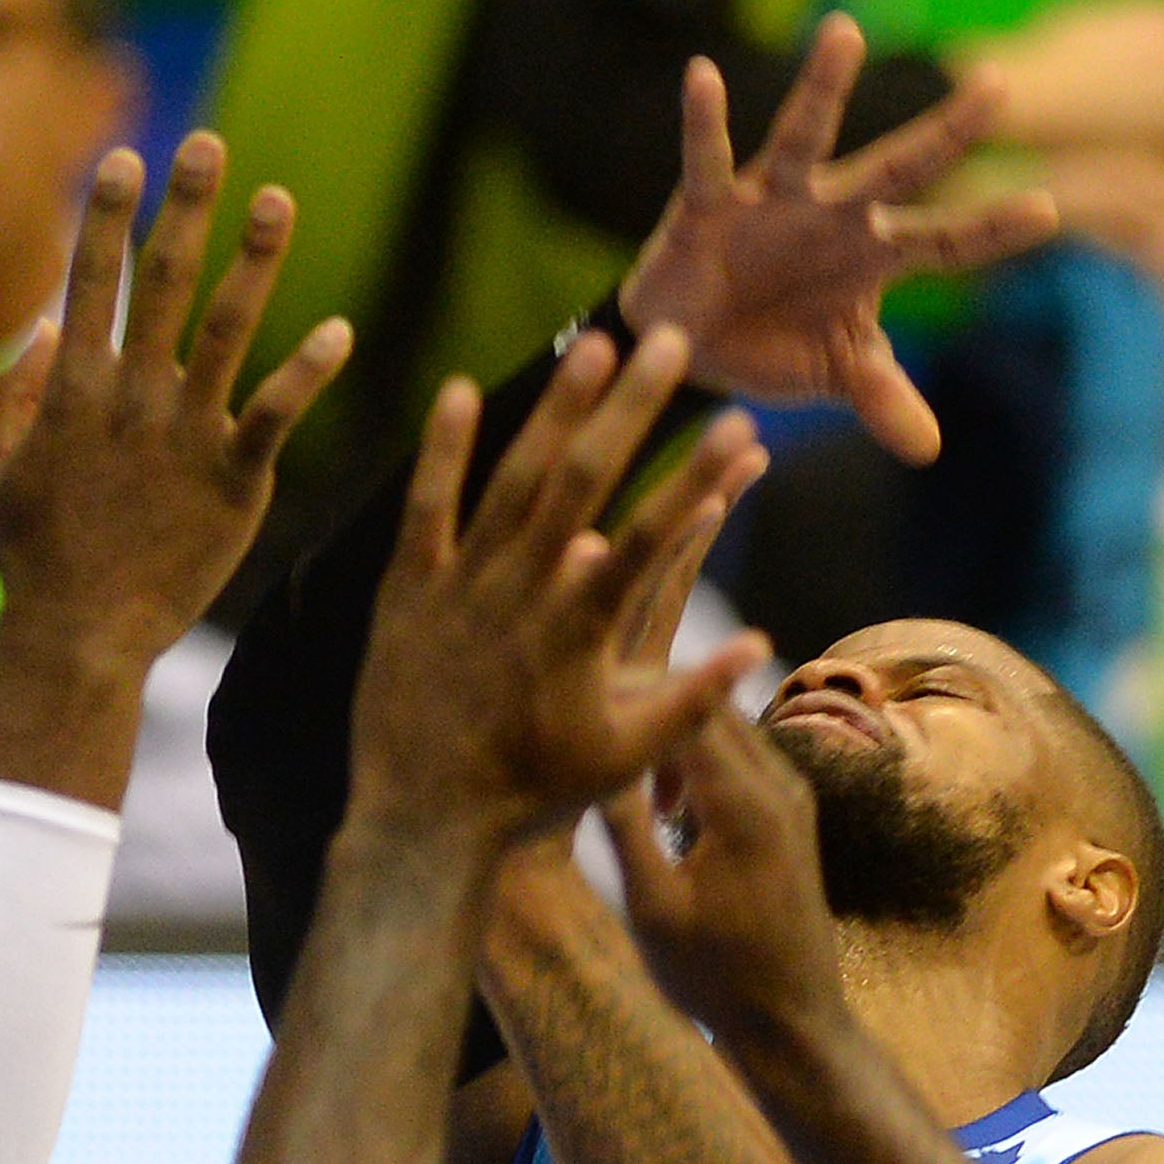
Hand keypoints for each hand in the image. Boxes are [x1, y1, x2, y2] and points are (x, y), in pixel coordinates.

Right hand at [0, 133, 352, 676]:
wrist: (82, 636)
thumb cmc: (37, 557)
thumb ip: (13, 394)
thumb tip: (42, 323)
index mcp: (73, 391)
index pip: (90, 281)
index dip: (106, 215)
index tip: (124, 155)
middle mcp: (131, 399)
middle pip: (162, 282)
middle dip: (184, 207)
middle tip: (208, 142)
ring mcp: (184, 435)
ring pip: (227, 329)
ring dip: (255, 260)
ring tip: (281, 199)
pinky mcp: (233, 479)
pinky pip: (277, 412)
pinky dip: (309, 370)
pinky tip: (342, 330)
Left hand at [352, 328, 768, 843]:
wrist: (420, 822)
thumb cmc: (531, 794)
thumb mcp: (622, 759)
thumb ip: (689, 697)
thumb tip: (757, 639)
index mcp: (580, 635)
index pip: (652, 540)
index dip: (699, 478)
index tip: (742, 424)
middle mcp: (521, 598)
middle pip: (584, 484)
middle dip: (631, 409)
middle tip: (671, 341)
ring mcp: (459, 588)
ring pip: (512, 482)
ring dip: (554, 409)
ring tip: (594, 344)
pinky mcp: (406, 591)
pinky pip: (424, 509)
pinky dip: (443, 451)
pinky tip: (460, 388)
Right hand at [602, 705, 847, 1046]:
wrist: (792, 1021)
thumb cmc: (715, 977)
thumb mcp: (653, 908)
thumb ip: (625, 825)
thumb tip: (594, 758)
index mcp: (745, 805)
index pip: (686, 709)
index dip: (629, 694)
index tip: (577, 702)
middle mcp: (779, 786)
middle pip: (709, 704)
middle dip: (649, 703)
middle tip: (590, 725)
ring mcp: (792, 796)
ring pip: (725, 726)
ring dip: (673, 735)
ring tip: (622, 775)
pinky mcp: (792, 812)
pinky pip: (740, 756)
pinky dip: (698, 759)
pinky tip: (667, 806)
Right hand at [613, 15, 1060, 463]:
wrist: (687, 350)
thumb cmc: (774, 345)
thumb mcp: (836, 374)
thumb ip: (883, 398)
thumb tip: (930, 449)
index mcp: (874, 256)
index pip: (946, 242)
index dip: (990, 230)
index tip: (1047, 210)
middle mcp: (832, 215)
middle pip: (896, 169)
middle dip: (944, 134)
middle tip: (996, 86)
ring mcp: (771, 202)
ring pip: (803, 139)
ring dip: (822, 89)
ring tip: (843, 31)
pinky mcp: (706, 206)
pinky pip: (706, 159)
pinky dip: (704, 120)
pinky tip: (702, 75)